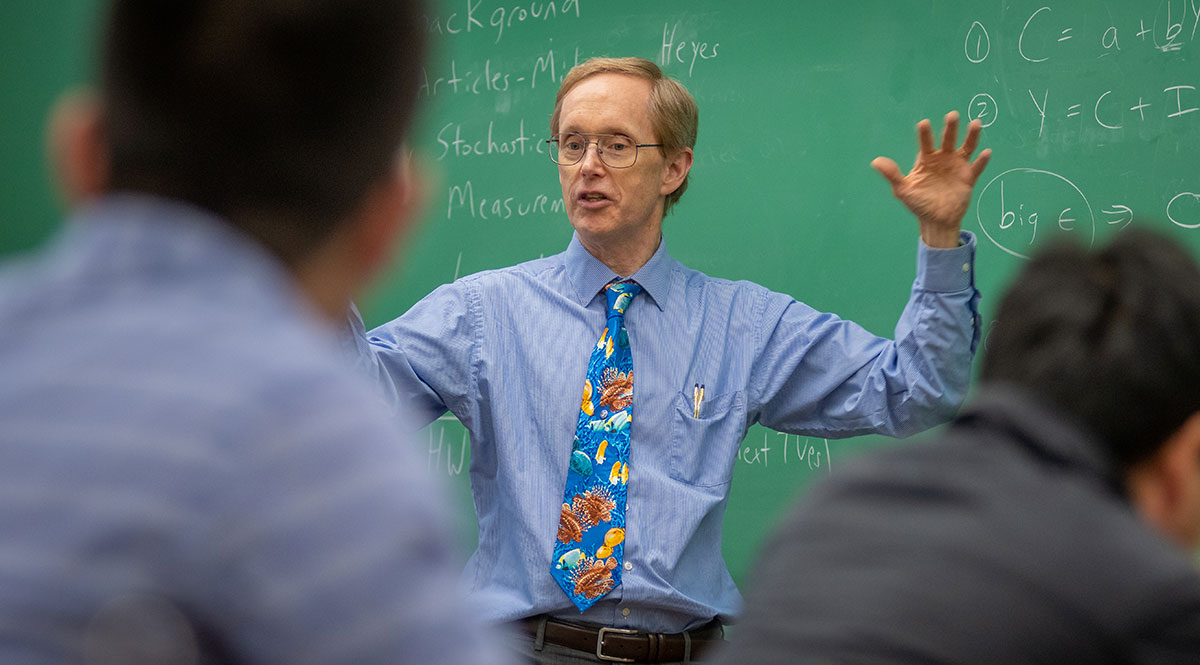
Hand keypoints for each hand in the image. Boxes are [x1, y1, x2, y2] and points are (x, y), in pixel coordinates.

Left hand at [871, 111, 990, 248]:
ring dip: (971, 136)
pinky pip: (977, 167)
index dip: (925, 134)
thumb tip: (875, 161)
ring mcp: (957, 167)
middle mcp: (943, 159)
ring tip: (976, 124)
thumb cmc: (918, 203)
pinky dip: (981, 161)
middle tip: (952, 115)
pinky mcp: (968, 178)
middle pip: (948, 140)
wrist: (935, 221)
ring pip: (966, 148)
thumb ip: (892, 174)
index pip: (926, 143)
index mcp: (926, 160)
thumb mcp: (903, 190)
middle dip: (950, 128)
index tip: (924, 123)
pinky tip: (986, 153)